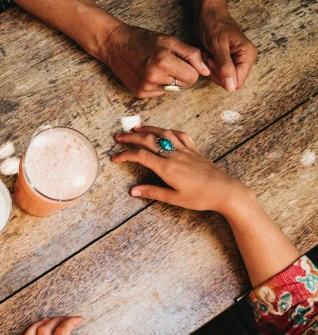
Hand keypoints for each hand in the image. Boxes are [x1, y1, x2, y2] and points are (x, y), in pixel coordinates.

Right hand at [98, 24, 209, 97]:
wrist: (115, 45)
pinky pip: (160, 93)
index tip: (183, 61)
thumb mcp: (170, 41)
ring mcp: (145, 88)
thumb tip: (206, 71)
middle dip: (181, 75)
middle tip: (169, 63)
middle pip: (184, 85)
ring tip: (156, 67)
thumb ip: (191, 55)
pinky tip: (148, 74)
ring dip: (169, 80)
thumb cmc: (143, 40)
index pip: (192, 77)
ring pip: (172, 89)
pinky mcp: (140, 94)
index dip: (192, 69)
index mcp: (164, 62)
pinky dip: (158, 85)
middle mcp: (154, 77)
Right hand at [112, 126, 252, 214]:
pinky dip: (168, 131)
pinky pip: (180, 135)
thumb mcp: (174, 198)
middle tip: (118, 137)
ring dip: (148, 129)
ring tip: (136, 128)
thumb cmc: (200, 197)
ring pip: (163, 133)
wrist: (225, 191)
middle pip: (149, 140)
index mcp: (167, 168)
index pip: (141, 156)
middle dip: (131, 137)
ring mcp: (185, 151)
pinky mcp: (194, 150)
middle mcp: (175, 155)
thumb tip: (133, 191)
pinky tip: (163, 131)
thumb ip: (152, 192)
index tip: (115, 157)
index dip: (125, 155)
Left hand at [194, 6, 256, 90]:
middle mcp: (244, 59)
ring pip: (222, 78)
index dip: (222, 77)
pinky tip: (208, 56)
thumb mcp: (218, 46)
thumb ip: (225, 67)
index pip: (237, 82)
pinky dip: (210, 66)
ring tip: (209, 55)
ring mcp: (236, 61)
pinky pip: (217, 72)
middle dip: (215, 72)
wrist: (208, 15)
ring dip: (211, 69)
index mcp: (247, 55)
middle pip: (229, 81)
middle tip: (210, 57)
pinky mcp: (228, 61)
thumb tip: (231, 87)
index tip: (214, 62)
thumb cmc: (214, 25)